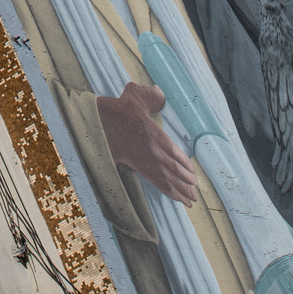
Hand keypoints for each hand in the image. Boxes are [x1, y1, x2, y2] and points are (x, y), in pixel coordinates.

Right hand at [99, 82, 198, 203]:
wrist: (97, 121)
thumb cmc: (118, 108)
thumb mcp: (135, 95)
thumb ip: (151, 96)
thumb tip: (159, 92)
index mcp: (148, 131)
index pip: (168, 149)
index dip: (181, 161)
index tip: (192, 171)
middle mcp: (145, 148)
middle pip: (168, 168)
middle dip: (183, 181)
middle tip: (195, 192)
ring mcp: (141, 158)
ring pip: (162, 178)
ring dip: (177, 190)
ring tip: (190, 200)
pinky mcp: (136, 165)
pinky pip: (153, 180)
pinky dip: (166, 190)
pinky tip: (177, 197)